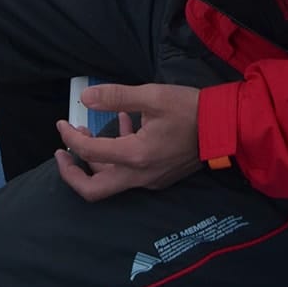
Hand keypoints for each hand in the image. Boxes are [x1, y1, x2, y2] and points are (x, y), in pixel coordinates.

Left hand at [54, 82, 201, 201]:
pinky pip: (129, 172)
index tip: (62, 123)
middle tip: (62, 151)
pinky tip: (123, 123)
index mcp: (136, 156)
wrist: (225, 128)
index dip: (70, 138)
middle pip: (94, 190)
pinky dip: (117, 153)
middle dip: (72, 172)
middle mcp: (140, 175)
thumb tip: (85, 98)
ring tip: (89, 130)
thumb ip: (116, 96)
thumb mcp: (152, 96)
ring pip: (112, 181)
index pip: (90, 153)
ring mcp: (151, 180)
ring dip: (95, 160)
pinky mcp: (160, 176)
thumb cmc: (190, 109)